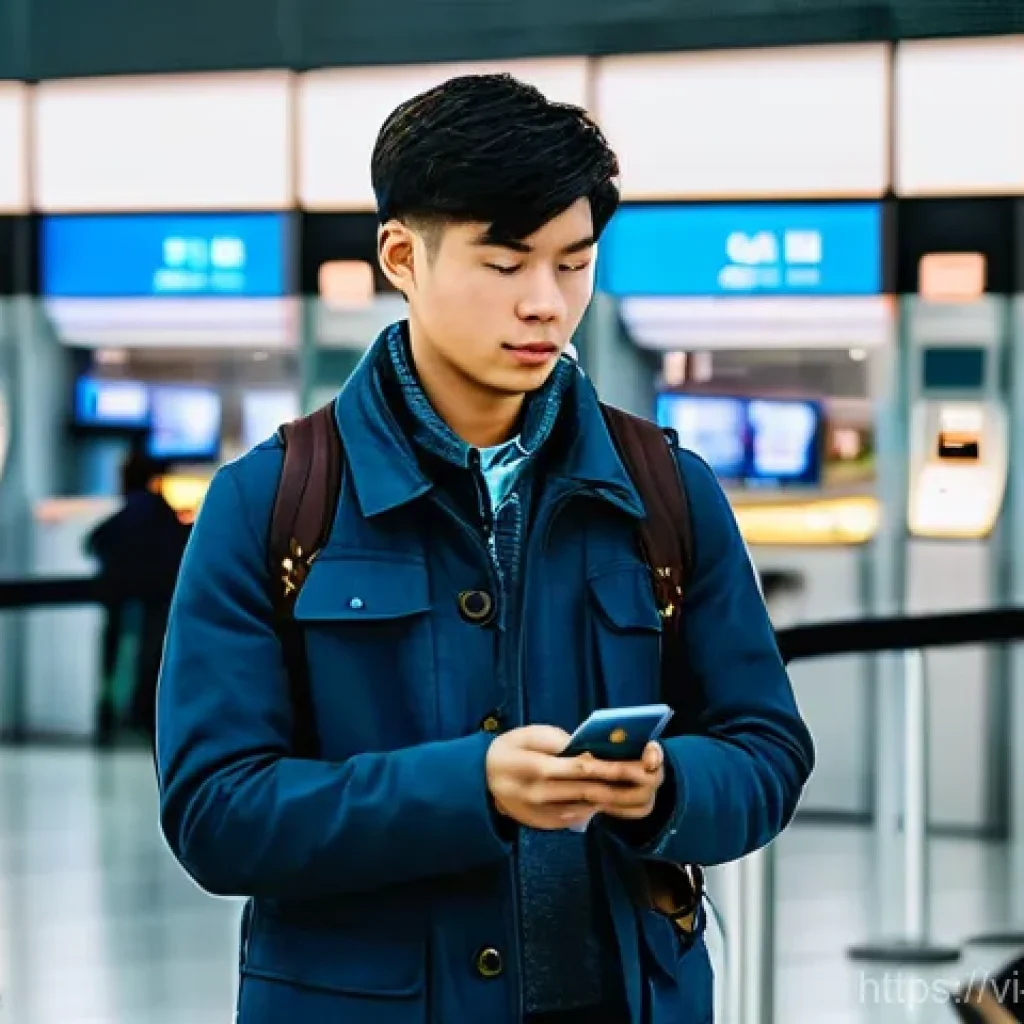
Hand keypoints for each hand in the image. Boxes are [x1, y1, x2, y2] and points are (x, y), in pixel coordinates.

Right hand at [485, 726, 664, 830]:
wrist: (480, 784)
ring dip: (618, 799)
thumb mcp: (526, 734)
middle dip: (625, 785)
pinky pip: (581, 815)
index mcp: (538, 768)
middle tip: (651, 778)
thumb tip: (586, 747)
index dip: (612, 767)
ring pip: (590, 806)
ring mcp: (547, 813)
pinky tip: (617, 798)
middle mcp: (544, 794)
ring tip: (643, 789)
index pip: (583, 768)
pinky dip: (600, 806)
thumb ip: (557, 739)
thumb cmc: (507, 751)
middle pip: (592, 791)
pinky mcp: (549, 824)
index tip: (637, 763)